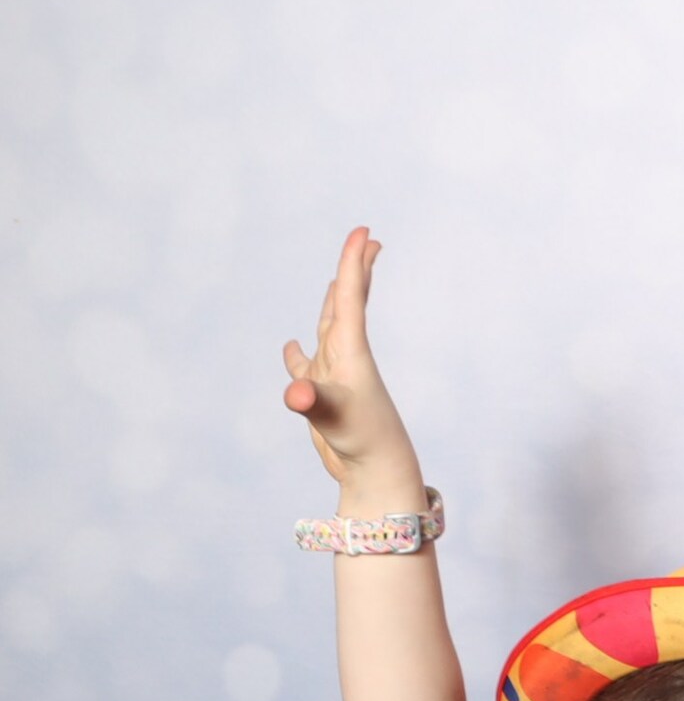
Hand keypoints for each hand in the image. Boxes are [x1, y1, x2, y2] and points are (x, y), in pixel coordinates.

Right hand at [280, 227, 422, 496]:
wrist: (374, 469)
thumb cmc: (362, 439)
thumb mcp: (334, 416)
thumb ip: (314, 402)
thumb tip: (297, 394)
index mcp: (352, 351)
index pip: (352, 298)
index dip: (354, 263)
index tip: (364, 231)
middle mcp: (344, 357)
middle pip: (348, 303)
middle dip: (355, 271)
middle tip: (366, 238)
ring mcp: (334, 375)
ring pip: (330, 328)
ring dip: (334, 302)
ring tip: (338, 278)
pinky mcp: (322, 396)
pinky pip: (307, 366)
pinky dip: (298, 354)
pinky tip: (292, 346)